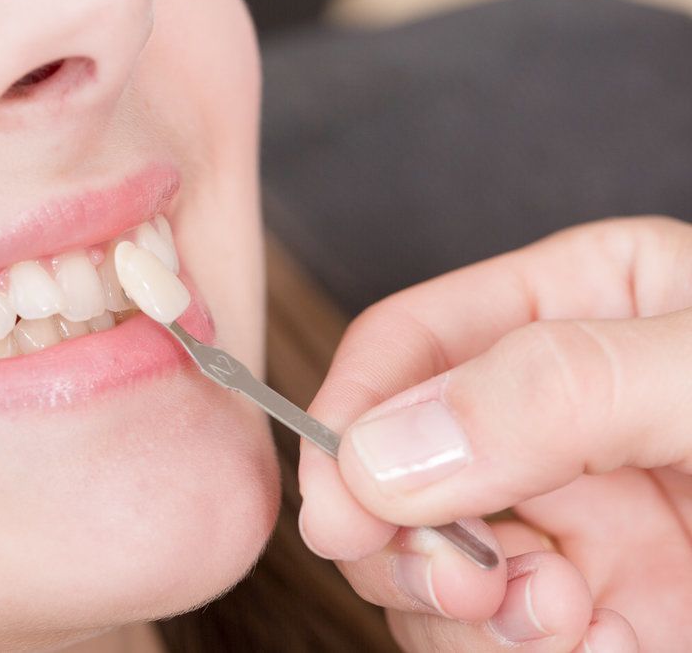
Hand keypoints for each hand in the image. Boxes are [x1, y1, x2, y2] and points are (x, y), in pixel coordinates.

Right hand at [298, 217, 691, 651]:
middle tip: (449, 576)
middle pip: (392, 464)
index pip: (408, 344)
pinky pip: (480, 634)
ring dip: (452, 605)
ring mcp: (564, 517)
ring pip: (420, 561)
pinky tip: (589, 642)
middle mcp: (545, 414)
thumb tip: (386, 453)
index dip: (352, 416)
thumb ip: (556, 389)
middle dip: (397, 531)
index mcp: (572, 309)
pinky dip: (500, 651)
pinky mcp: (584, 609)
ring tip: (548, 617)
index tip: (340, 502)